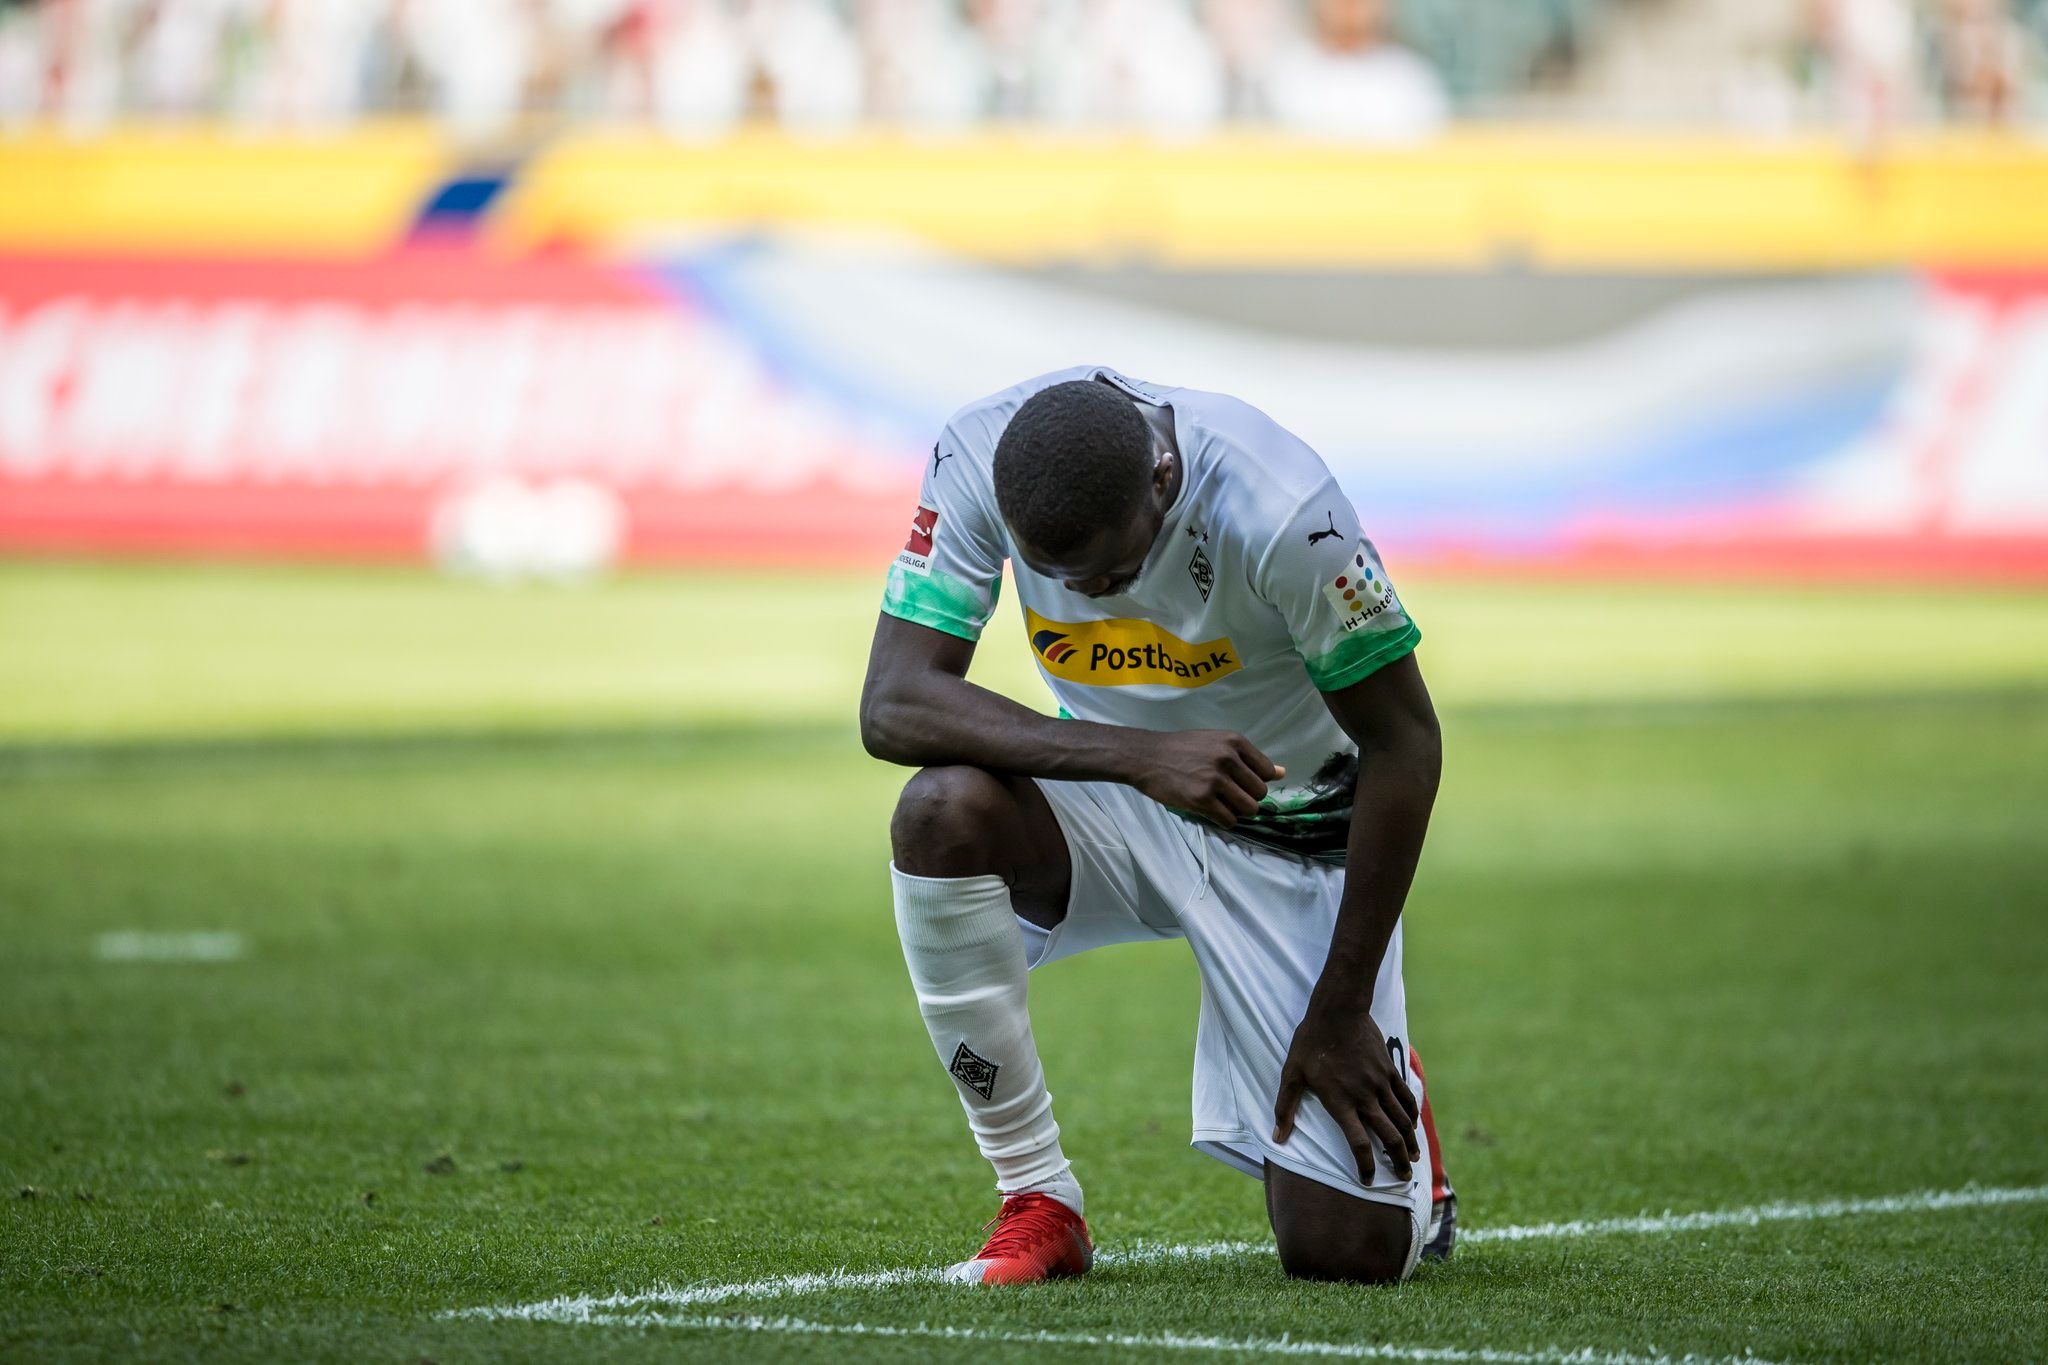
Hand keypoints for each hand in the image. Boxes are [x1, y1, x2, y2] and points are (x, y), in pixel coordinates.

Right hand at [1123, 730, 1282, 827]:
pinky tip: (1212, 812)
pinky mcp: (1202, 800)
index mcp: (1234, 742)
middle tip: (1229, 796)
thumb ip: (1247, 758)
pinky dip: (1225, 820)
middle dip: (1248, 798)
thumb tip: (1282, 773)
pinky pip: (1229, 819)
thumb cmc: (1181, 748)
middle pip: (1260, 792)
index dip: (1256, 781)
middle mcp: (1228, 758)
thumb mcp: (1216, 743)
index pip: (1267, 771)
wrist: (1146, 756)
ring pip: (1249, 808)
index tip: (1241, 783)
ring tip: (1222, 805)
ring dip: (1238, 811)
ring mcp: (1215, 780)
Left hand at [1272, 1003, 1418, 1182]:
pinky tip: (1412, 1126)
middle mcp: (1364, 1097)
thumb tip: (1277, 1138)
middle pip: (1389, 1137)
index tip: (1368, 1181)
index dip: (1365, 1166)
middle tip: (1403, 1177)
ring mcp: (1380, 1083)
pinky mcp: (1389, 1070)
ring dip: (1410, 1142)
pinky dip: (1412, 1115)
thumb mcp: (1291, 1074)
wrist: (1338, 1010)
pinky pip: (1406, 1098)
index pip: (1358, 1143)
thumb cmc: (1310, 1042)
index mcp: (1340, 1102)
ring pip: (1402, 1120)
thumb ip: (1284, 1108)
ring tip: (1413, 1158)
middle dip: (1398, 1161)